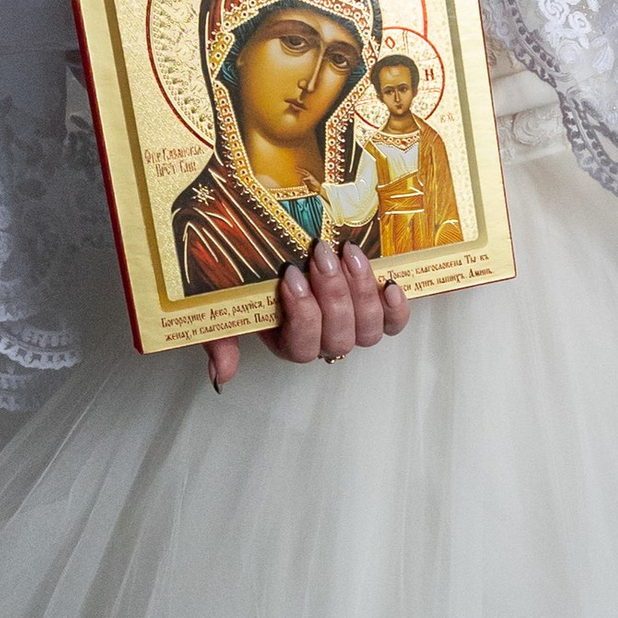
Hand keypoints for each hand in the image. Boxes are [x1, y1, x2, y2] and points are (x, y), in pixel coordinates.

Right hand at [206, 238, 408, 391]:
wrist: (274, 244)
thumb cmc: (251, 276)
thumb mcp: (226, 305)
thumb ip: (221, 339)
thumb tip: (221, 374)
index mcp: (289, 342)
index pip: (301, 347)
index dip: (302, 315)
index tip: (290, 276)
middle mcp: (324, 340)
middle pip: (338, 337)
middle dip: (332, 294)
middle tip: (320, 254)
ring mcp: (353, 325)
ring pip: (367, 330)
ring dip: (360, 291)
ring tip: (349, 253)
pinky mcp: (378, 308)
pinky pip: (394, 323)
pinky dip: (396, 309)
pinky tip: (389, 284)